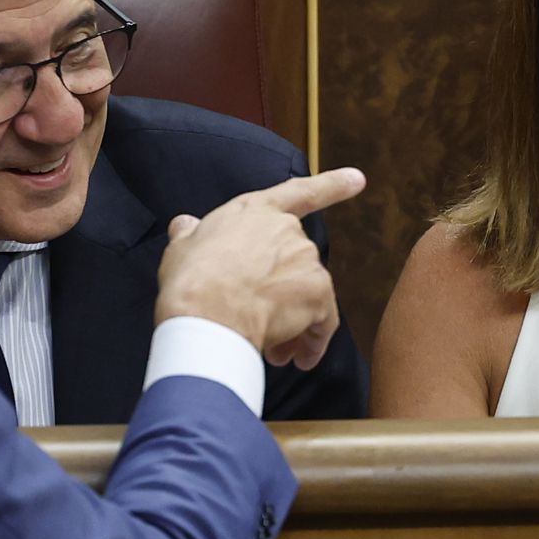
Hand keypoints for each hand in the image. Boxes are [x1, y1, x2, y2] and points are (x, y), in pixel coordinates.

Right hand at [156, 168, 365, 368]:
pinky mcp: (319, 293)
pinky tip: (298, 359)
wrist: (207, 315)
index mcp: (255, 211)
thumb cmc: (190, 281)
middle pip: (295, 262)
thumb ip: (191, 234)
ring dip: (293, 320)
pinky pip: (322, 321)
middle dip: (281, 293)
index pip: (298, 192)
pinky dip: (313, 341)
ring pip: (307, 295)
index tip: (357, 179)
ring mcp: (306, 260)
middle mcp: (288, 230)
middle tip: (260, 320)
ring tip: (270, 348)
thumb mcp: (181, 248)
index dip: (331, 185)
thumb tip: (184, 224)